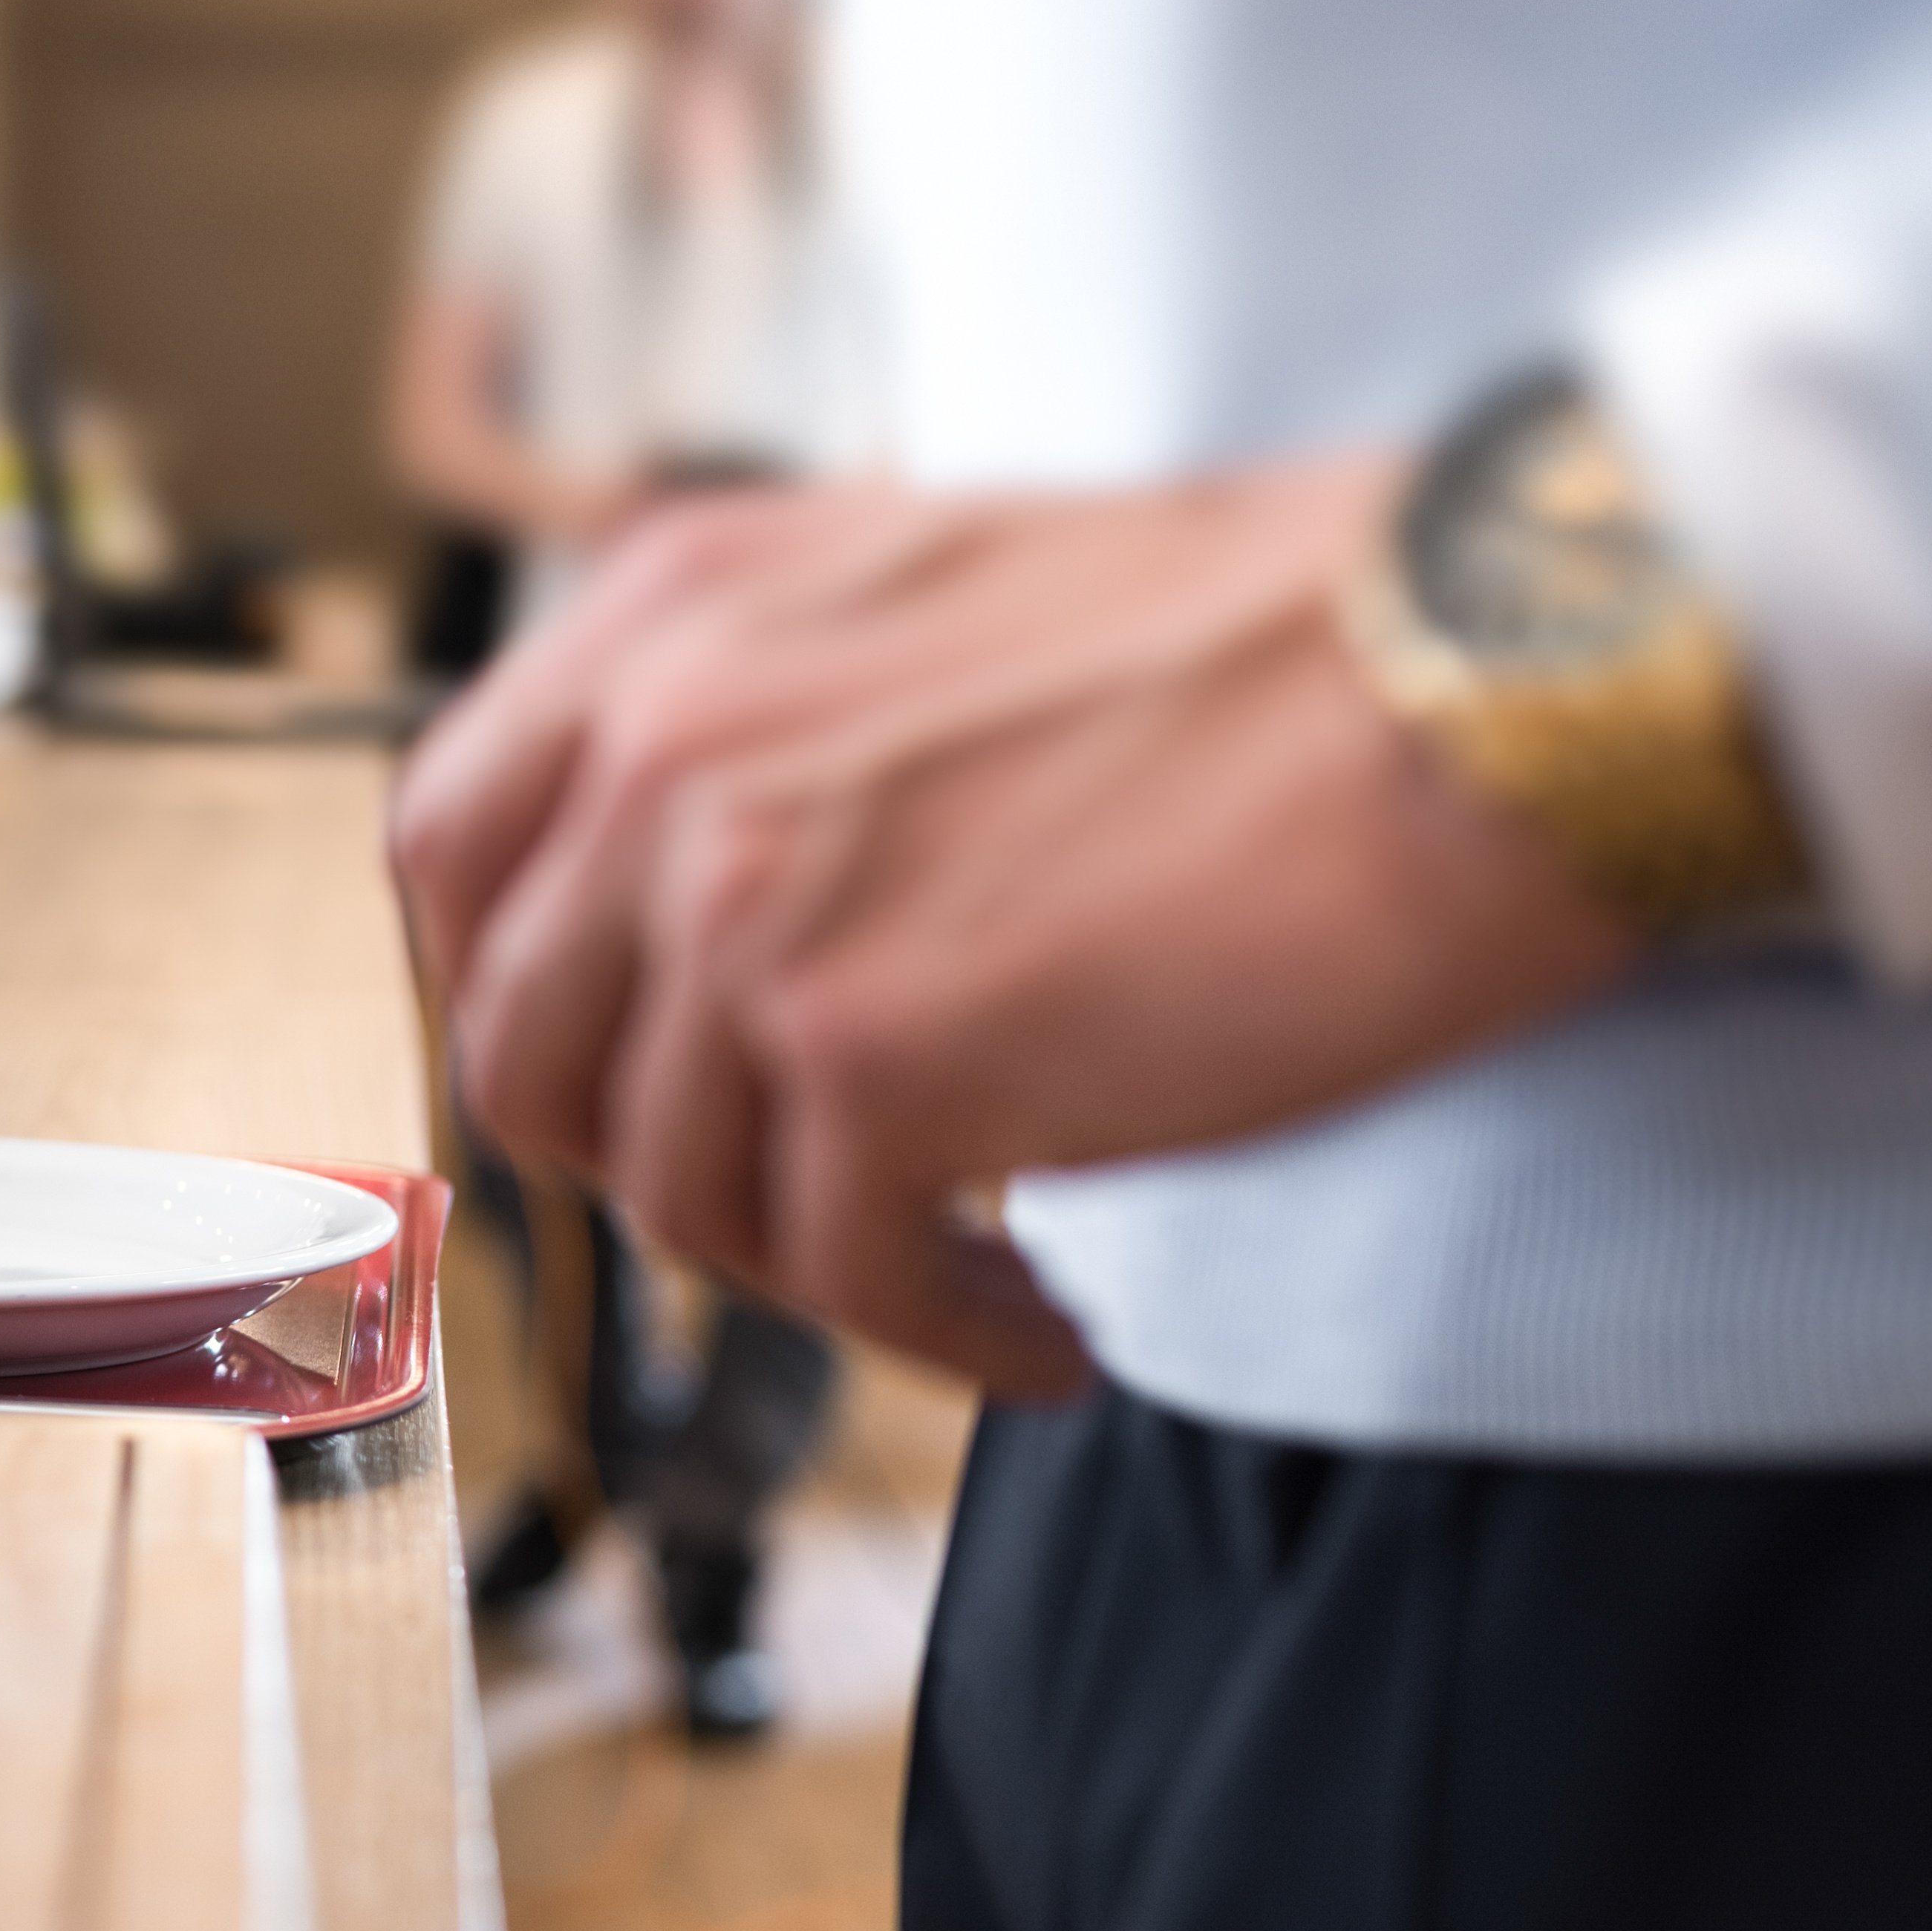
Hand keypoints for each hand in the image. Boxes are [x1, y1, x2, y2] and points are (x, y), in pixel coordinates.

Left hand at [387, 458, 1638, 1393]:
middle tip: (788, 1200)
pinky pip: (836, 1269)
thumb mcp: (919, 600)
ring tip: (960, 1268)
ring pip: (675, 1186)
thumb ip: (761, 723)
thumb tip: (676, 911)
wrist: (1481, 678)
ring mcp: (748, 903)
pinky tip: (1043, 1324)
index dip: (511, 988)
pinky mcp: (868, 1057)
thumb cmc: (1263, 650)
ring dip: (815, 1262)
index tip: (613, 1068)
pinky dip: (937, 1330)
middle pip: (525, 1047)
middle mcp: (668, 743)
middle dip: (648, 1163)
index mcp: (667, 614)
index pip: (450, 846)